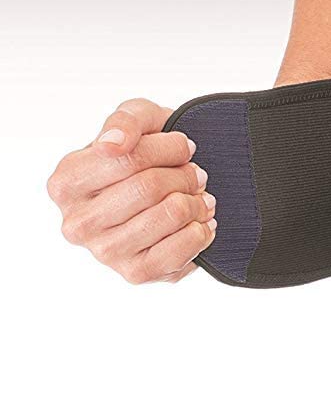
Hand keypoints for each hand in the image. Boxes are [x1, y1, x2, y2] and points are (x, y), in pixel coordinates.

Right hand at [47, 99, 216, 283]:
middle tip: (198, 174)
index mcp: (66, 183)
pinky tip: (199, 222)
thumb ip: (125, 121)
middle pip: (149, 187)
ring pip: (169, 214)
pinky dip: (201, 230)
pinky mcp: (135, 273)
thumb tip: (113, 144)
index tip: (184, 147)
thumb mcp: (135, 120)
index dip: (168, 148)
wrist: (163, 195)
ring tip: (199, 196)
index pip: (127, 157)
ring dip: (196, 202)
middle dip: (185, 175)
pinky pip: (181, 249)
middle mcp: (78, 222)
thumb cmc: (143, 154)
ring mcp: (104, 252)